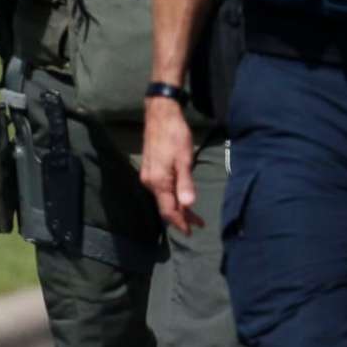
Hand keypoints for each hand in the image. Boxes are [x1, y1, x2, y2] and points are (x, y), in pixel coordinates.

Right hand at [141, 97, 200, 234]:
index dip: (179, 222)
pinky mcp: (150, 169)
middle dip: (181, 217)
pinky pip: (161, 190)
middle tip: (198, 224)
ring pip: (163, 198)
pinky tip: (180, 197)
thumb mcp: (184, 159)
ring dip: (178, 207)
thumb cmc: (175, 135)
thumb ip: (186, 183)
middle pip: (165, 206)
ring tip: (193, 214)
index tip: (191, 231)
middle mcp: (149, 182)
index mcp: (157, 182)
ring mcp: (148, 175)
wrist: (161, 114)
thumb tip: (189, 205)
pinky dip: (172, 197)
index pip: (168, 210)